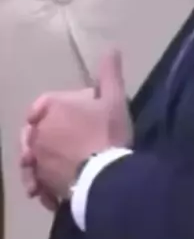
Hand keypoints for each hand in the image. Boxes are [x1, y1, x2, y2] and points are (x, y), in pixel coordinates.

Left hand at [20, 51, 131, 201]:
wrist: (102, 176)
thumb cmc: (107, 133)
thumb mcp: (115, 99)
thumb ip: (110, 74)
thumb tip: (112, 48)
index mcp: (51, 107)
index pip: (45, 103)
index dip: (58, 108)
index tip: (75, 116)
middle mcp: (37, 131)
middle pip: (38, 130)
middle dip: (51, 135)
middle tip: (73, 143)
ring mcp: (36, 159)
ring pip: (35, 157)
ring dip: (45, 161)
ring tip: (64, 168)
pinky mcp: (39, 183)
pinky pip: (38, 182)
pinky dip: (44, 184)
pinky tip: (57, 190)